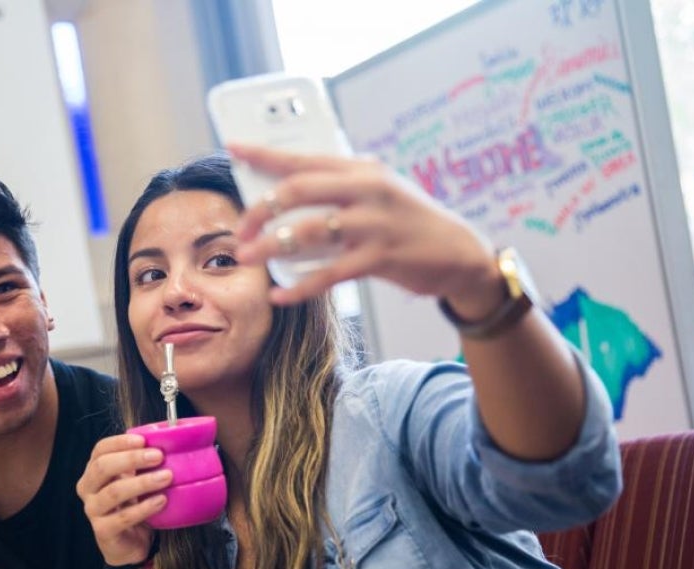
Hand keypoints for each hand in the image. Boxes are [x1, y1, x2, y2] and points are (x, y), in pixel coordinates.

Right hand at [76, 433, 170, 565]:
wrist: (129, 545)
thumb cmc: (132, 506)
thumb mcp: (133, 481)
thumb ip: (139, 464)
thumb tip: (164, 440)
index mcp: (93, 471)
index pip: (100, 450)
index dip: (120, 442)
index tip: (144, 440)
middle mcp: (87, 489)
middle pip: (103, 467)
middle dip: (131, 459)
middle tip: (158, 456)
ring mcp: (92, 510)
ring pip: (113, 492)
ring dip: (142, 482)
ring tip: (166, 477)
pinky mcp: (103, 531)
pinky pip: (123, 517)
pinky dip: (144, 507)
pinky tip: (161, 501)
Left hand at [230, 143, 503, 316]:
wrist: (460, 253)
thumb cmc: (409, 222)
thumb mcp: (379, 192)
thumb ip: (340, 188)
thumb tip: (286, 194)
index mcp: (361, 168)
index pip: (303, 157)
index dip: (264, 153)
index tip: (233, 148)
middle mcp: (367, 189)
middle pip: (298, 190)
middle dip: (260, 209)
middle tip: (239, 228)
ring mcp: (374, 223)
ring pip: (309, 231)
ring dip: (271, 246)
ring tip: (248, 258)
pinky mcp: (380, 257)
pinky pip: (329, 274)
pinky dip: (300, 287)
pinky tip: (280, 296)